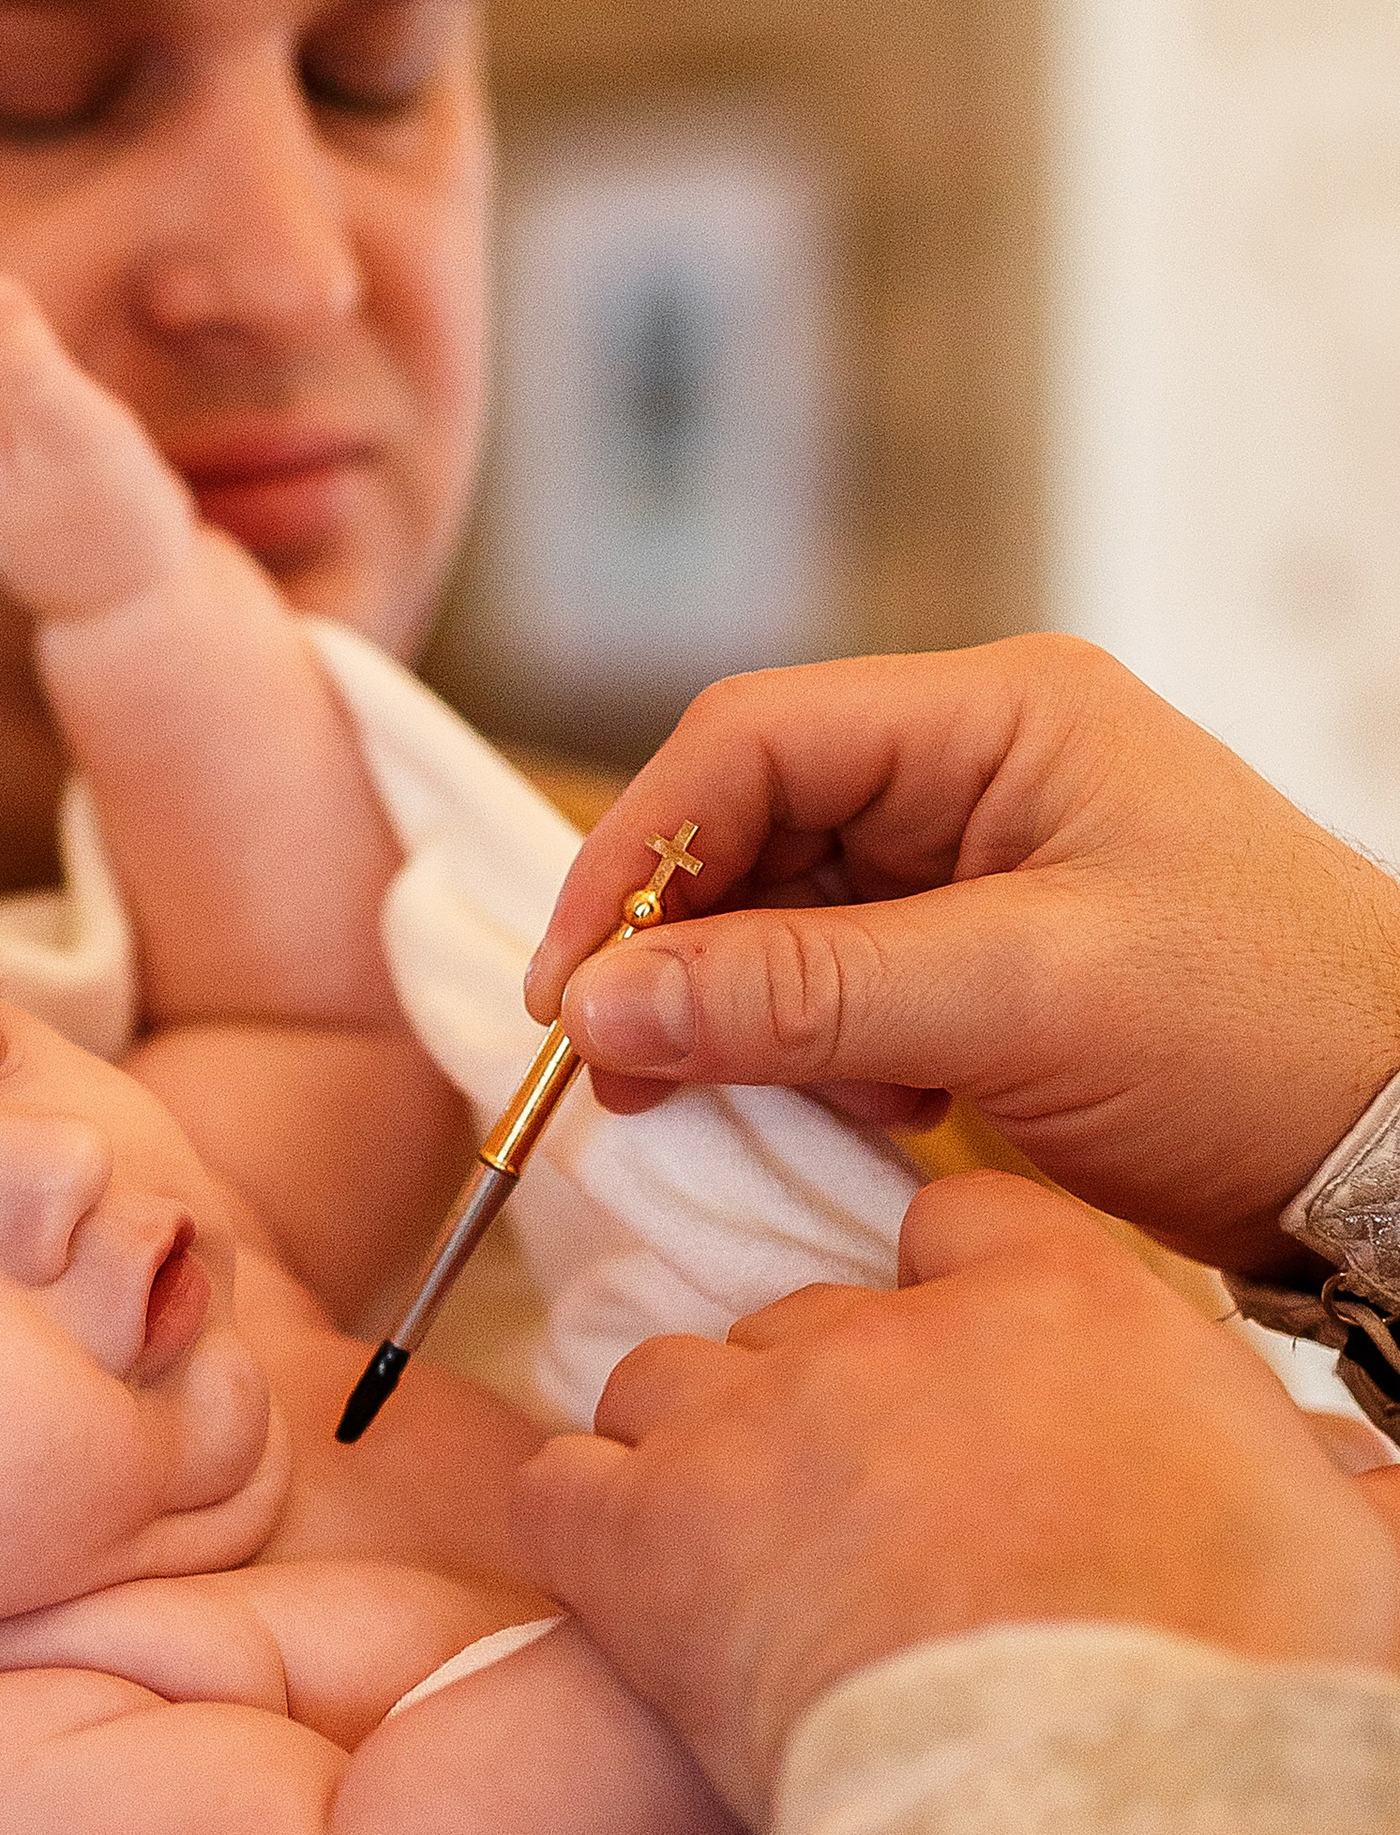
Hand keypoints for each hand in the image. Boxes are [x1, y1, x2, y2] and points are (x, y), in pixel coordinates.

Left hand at [516, 1170, 1399, 1821]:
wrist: (1092, 1815)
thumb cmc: (1241, 1696)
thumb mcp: (1346, 1564)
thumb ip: (1340, 1500)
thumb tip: (1374, 1494)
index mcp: (1067, 1305)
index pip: (964, 1232)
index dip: (952, 1309)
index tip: (965, 1391)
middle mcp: (886, 1335)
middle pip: (806, 1320)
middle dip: (819, 1409)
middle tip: (856, 1528)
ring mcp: (749, 1424)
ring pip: (669, 1381)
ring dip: (692, 1457)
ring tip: (741, 1562)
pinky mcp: (644, 1535)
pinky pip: (567, 1487)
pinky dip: (587, 1530)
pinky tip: (629, 1590)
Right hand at [527, 637, 1399, 1272]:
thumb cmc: (1261, 1040)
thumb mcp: (1020, 1006)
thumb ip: (800, 998)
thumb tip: (597, 1008)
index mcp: (1001, 717)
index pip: (751, 743)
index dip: (636, 857)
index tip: (574, 994)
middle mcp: (983, 769)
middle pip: (752, 827)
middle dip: (676, 951)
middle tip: (618, 1073)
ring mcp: (987, 867)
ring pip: (783, 919)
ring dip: (742, 1015)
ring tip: (753, 1104)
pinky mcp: (992, 965)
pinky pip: (840, 991)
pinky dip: (814, 1058)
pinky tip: (870, 1117)